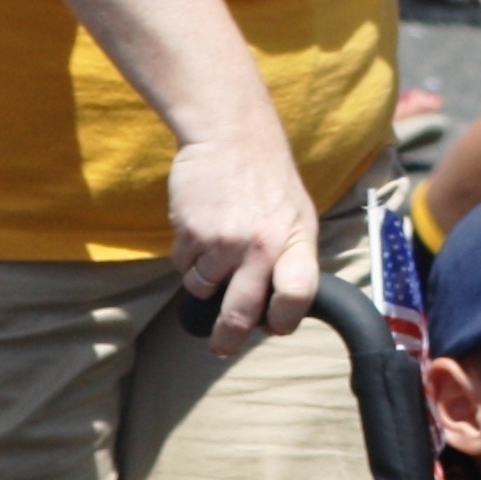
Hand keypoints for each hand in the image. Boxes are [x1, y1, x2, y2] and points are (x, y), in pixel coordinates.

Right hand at [168, 120, 322, 353]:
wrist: (230, 133)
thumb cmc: (266, 177)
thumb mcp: (296, 214)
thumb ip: (291, 258)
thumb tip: (277, 309)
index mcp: (295, 241)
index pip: (298, 296)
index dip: (284, 320)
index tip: (272, 327)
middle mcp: (261, 246)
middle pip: (241, 313)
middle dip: (227, 338)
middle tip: (221, 346)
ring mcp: (224, 241)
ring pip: (203, 288)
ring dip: (203, 279)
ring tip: (213, 246)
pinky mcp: (191, 232)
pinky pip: (182, 266)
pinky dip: (187, 257)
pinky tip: (199, 227)